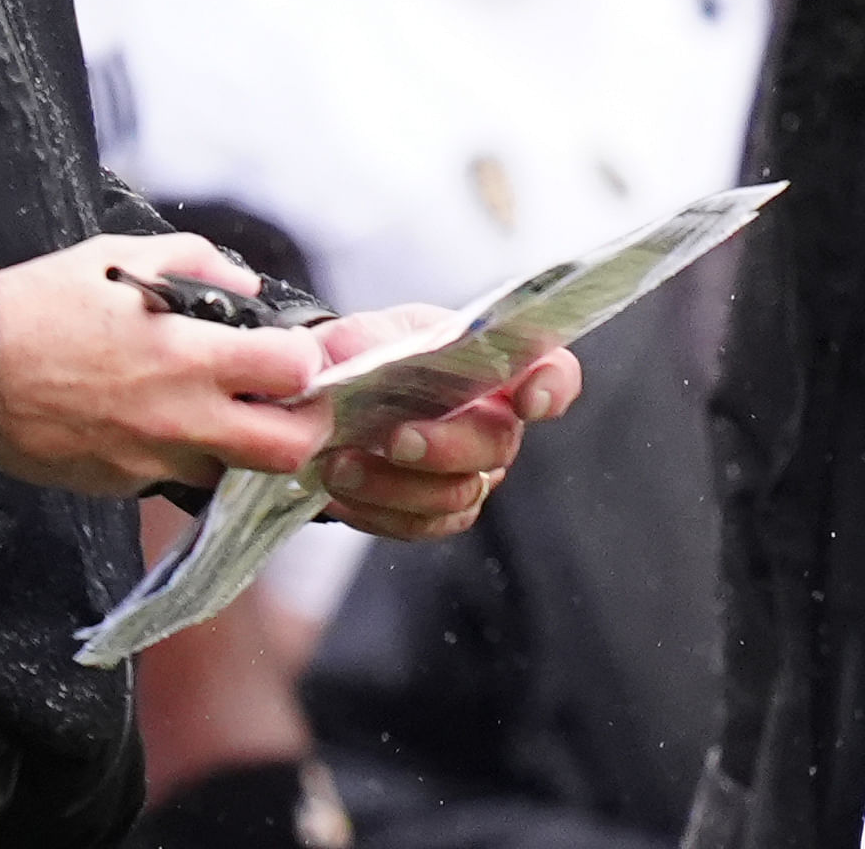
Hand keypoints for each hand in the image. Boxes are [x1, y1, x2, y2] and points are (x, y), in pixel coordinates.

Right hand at [0, 236, 329, 496]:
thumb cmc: (39, 306)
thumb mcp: (123, 255)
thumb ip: (201, 264)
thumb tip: (249, 291)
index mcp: (188, 357)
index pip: (295, 375)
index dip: (306, 361)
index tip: (293, 351)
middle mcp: (178, 419)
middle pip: (286, 452)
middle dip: (303, 427)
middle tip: (288, 401)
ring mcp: (147, 460)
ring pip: (231, 473)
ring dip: (242, 446)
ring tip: (226, 410)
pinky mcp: (117, 485)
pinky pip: (174, 478)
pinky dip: (185, 455)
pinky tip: (162, 422)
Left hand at [304, 308, 583, 543]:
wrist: (321, 406)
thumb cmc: (352, 361)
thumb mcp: (339, 340)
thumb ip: (327, 349)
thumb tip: (311, 367)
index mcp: (487, 360)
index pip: (550, 369)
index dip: (553, 385)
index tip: (529, 399)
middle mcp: (491, 418)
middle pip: (499, 442)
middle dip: (447, 446)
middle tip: (395, 439)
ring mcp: (469, 470)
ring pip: (458, 494)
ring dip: (393, 485)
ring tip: (338, 466)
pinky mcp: (436, 511)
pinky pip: (421, 525)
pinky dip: (375, 510)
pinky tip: (340, 491)